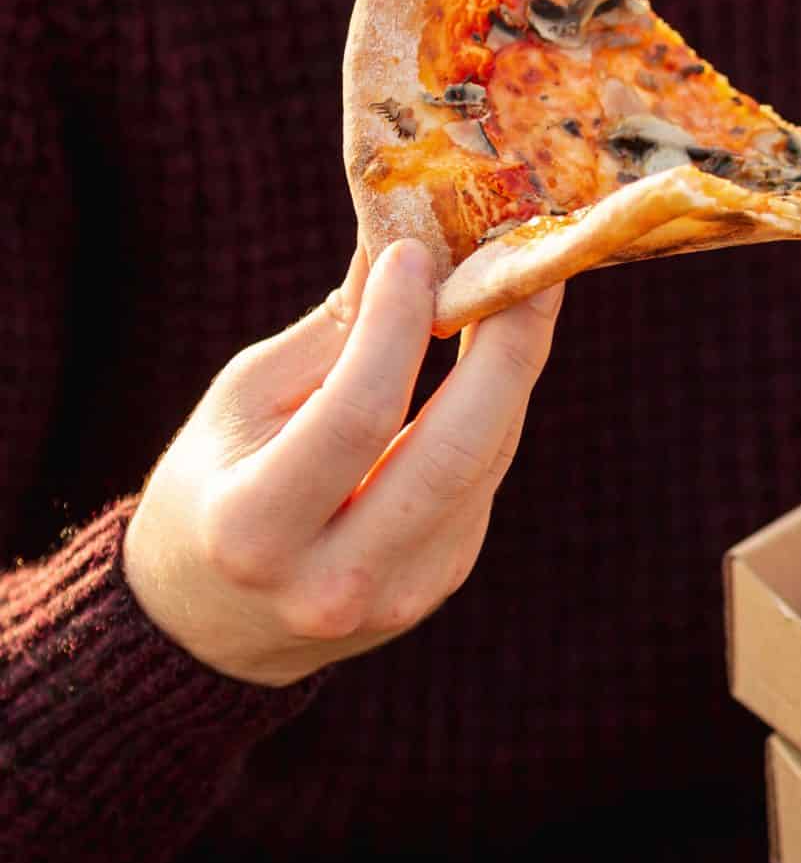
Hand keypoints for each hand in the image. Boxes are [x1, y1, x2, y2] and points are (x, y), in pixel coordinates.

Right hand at [124, 242, 561, 687]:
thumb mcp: (242, 404)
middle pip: (454, 453)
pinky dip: (492, 412)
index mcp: (256, 530)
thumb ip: (331, 337)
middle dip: (505, 351)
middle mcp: (333, 580)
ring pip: (482, 462)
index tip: (416, 253)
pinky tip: (493, 361)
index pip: (355, 417)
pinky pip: (482, 482)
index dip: (396, 330)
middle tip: (527, 267)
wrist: (211, 619)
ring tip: (518, 292)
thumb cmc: (214, 485)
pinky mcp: (440, 584)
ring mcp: (399, 594)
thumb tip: (401, 244)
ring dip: (510, 372)